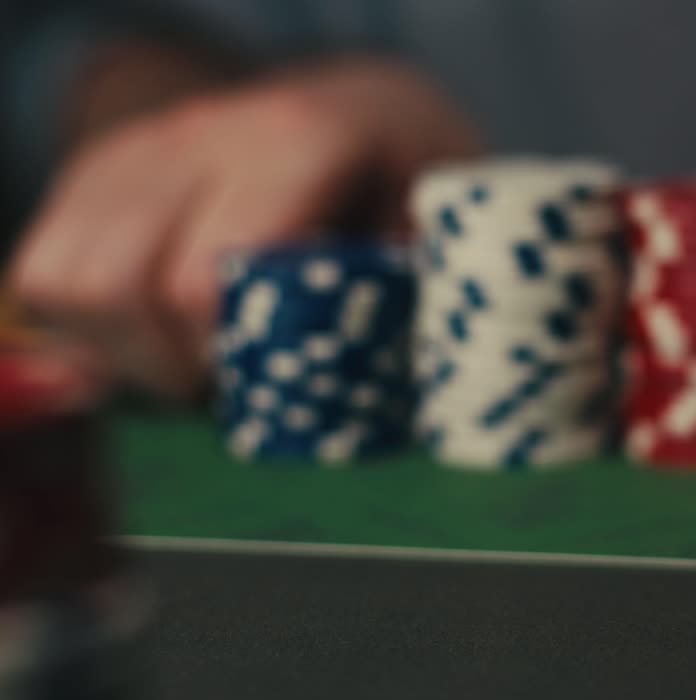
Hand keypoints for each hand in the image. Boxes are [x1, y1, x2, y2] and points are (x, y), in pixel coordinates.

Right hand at [8, 58, 482, 398]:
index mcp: (299, 141)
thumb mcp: (446, 232)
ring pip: (62, 277)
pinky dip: (89, 324)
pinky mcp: (100, 170)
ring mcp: (140, 145)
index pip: (206, 281)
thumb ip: (414, 295)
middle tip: (233, 390)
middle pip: (118, 286)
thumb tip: (384, 385)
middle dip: (170, 367)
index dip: (228, 362)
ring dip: (119, 348)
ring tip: (197, 363)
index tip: (272, 390)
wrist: (367, 107)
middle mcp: (203, 132)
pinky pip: (43, 267)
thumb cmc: (412, 181)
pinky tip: (162, 335)